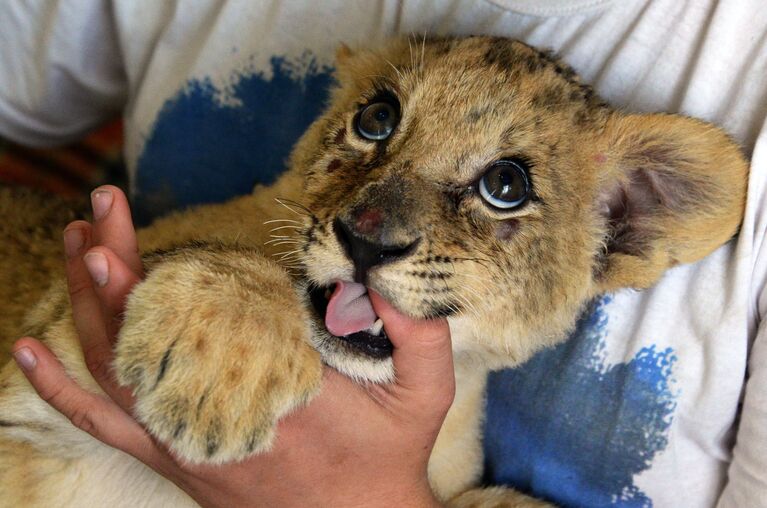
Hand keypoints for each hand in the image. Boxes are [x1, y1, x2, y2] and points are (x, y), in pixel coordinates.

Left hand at [11, 186, 454, 507]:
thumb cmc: (388, 458)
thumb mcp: (426, 395)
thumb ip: (419, 334)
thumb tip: (379, 278)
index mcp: (275, 389)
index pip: (191, 328)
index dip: (142, 283)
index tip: (110, 238)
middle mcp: (217, 413)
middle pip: (139, 336)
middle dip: (108, 268)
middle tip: (97, 211)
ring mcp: (190, 439)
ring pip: (114, 371)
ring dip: (85, 305)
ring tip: (76, 244)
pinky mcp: (178, 457)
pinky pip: (105, 425)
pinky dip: (60, 388)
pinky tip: (25, 351)